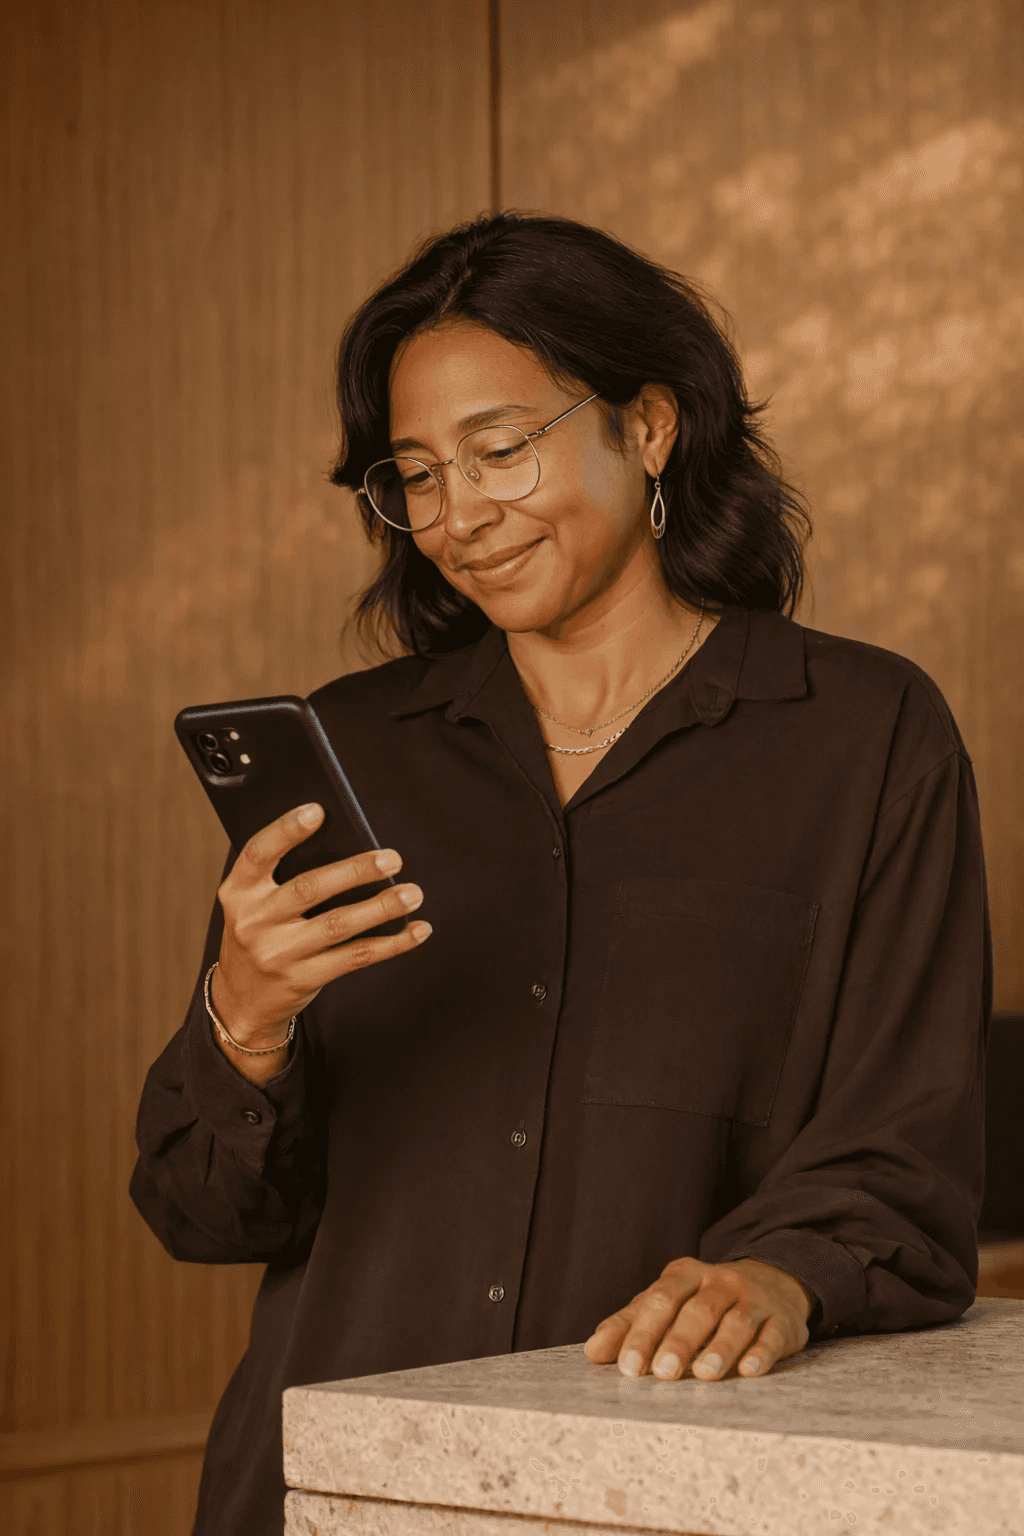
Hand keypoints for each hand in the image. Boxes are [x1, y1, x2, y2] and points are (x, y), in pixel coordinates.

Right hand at [213, 802, 430, 1047]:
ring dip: (381, 907)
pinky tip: (416, 930)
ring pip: (338, 924)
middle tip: (392, 858)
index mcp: (238, 892)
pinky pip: (355, 957)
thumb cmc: (260, 934)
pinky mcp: (303, 979)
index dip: (286, 830)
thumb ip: (283, 875)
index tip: (318, 810)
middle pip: (309, 888)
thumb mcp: (253, 903)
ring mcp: (277, 954)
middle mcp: (253, 922)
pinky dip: (391, 943)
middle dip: (356, 871)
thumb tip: (347, 844)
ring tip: (412, 893)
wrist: (242, 1001)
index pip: (258, 853)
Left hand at [583, 1256, 812, 1382]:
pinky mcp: (783, 1321)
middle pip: (698, 1310)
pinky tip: (748, 1372)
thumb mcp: (666, 1302)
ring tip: (705, 1374)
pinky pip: (773, 1335)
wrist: (771, 1282)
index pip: (661, 1298)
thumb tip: (592, 1352)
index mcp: (685, 1274)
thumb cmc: (702, 1301)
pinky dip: (761, 1354)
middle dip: (679, 1342)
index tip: (627, 1366)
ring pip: (736, 1321)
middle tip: (662, 1373)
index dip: (643, 1332)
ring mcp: (754, 1300)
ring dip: (720, 1347)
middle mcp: (720, 1282)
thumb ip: (629, 1325)